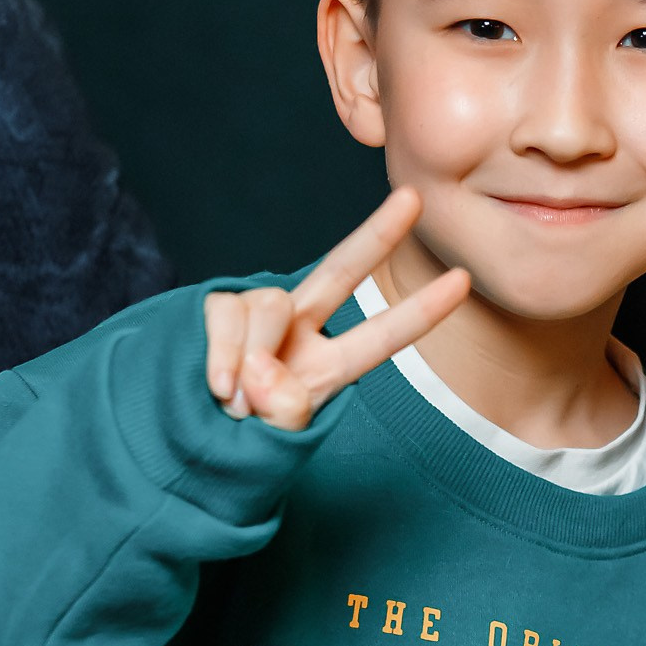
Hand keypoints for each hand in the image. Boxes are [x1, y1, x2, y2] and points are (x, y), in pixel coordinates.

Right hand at [203, 189, 469, 432]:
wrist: (182, 444)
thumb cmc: (233, 447)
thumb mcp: (273, 441)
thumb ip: (282, 410)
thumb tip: (265, 368)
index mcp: (328, 367)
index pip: (381, 336)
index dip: (421, 310)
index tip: (464, 280)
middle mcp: (299, 331)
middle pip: (341, 273)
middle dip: (377, 235)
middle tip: (414, 198)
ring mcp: (259, 317)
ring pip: (269, 307)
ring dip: (251, 359)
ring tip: (238, 404)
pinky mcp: (217, 308)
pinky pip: (227, 316)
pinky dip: (222, 356)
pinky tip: (218, 389)